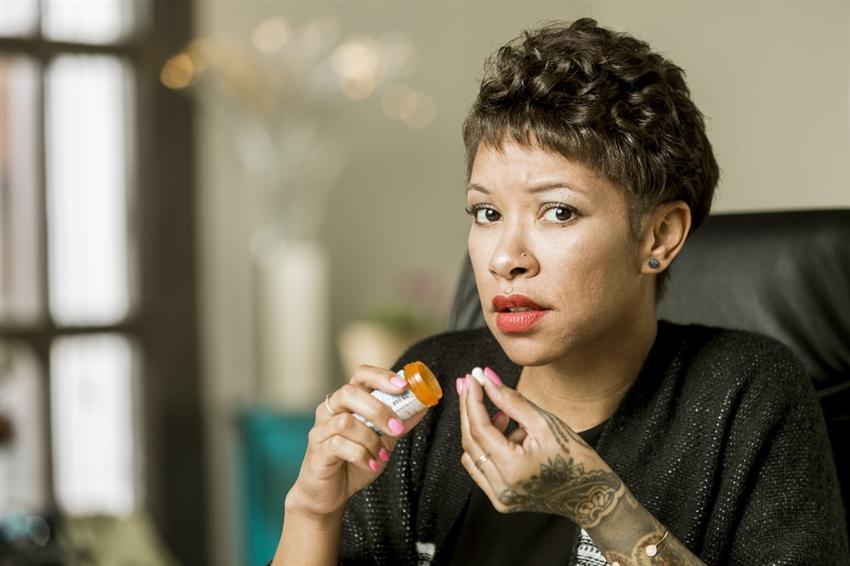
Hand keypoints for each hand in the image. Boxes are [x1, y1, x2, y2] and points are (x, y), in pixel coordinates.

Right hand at [287, 365, 428, 517]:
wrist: (330, 493)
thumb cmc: (354, 462)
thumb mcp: (383, 439)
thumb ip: (399, 422)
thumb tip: (423, 405)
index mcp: (347, 401)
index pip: (361, 375)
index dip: (382, 376)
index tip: (403, 386)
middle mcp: (330, 410)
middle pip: (349, 393)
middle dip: (378, 410)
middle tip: (397, 428)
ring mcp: (321, 429)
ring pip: (346, 422)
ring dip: (371, 439)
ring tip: (383, 454)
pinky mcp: (318, 450)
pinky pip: (339, 445)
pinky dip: (361, 455)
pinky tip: (372, 464)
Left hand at [457, 368, 624, 528]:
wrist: (592, 494)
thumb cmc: (576, 458)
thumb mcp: (545, 423)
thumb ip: (511, 401)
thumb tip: (486, 379)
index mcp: (513, 469)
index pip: (479, 428)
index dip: (473, 399)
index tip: (472, 377)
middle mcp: (501, 488)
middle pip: (470, 441)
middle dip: (468, 409)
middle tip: (469, 383)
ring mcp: (500, 497)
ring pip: (473, 454)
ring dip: (480, 429)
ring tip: (506, 415)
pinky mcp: (501, 499)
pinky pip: (482, 467)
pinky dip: (487, 446)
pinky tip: (507, 433)